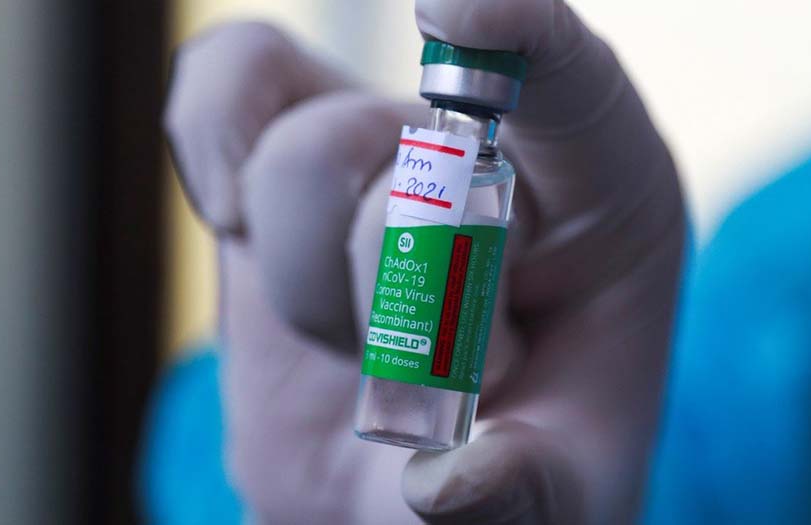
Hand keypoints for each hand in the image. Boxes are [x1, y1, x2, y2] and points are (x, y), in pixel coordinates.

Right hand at [164, 1, 683, 521]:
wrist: (422, 483)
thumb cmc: (523, 473)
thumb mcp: (562, 501)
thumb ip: (521, 494)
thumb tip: (442, 484)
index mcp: (601, 206)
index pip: (574, 83)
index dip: (523, 30)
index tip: (457, 8)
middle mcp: (491, 159)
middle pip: (412, 151)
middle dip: (403, 285)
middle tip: (450, 376)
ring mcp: (382, 157)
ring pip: (302, 152)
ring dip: (315, 290)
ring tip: (368, 355)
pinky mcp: (285, 174)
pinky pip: (222, 90)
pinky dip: (209, 141)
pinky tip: (235, 215)